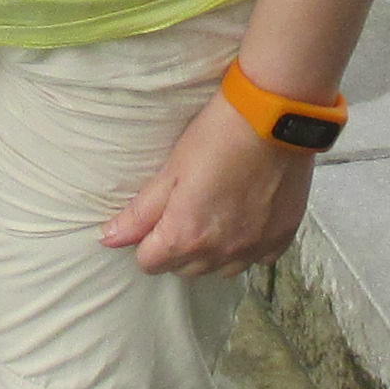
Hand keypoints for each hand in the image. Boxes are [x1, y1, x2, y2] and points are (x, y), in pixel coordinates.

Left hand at [99, 97, 313, 276]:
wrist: (274, 118)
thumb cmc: (217, 137)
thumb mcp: (171, 171)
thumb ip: (140, 213)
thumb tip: (108, 239)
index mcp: (186, 237)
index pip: (150, 264)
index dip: (147, 242)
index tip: (157, 218)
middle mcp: (220, 252)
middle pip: (185, 269)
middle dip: (178, 247)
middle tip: (185, 210)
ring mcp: (254, 248)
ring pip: (221, 269)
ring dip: (212, 251)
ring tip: (215, 216)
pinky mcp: (281, 238)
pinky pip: (257, 259)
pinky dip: (247, 246)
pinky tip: (245, 219)